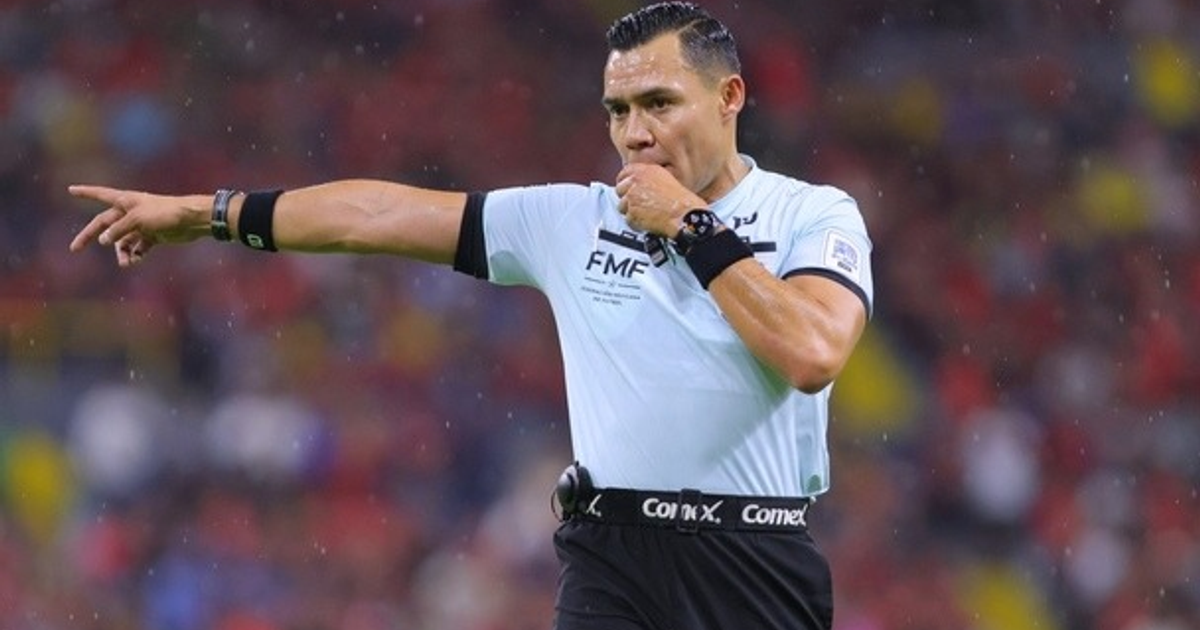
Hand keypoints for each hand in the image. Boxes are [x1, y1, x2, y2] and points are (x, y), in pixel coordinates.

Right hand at [68, 185, 211, 266]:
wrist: (191, 220)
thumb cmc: (164, 213)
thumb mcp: (137, 220)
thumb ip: (118, 230)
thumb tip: (103, 241)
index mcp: (125, 201)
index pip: (100, 194)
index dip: (85, 192)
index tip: (70, 190)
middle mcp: (130, 212)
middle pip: (105, 225)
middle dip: (90, 236)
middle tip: (74, 248)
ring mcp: (141, 224)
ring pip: (122, 241)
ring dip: (121, 253)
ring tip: (125, 264)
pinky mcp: (153, 235)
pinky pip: (138, 248)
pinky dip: (135, 255)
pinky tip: (135, 262)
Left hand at [614, 164, 705, 236]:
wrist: (684, 213)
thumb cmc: (679, 200)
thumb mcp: (664, 178)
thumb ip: (647, 178)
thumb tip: (635, 184)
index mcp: (644, 170)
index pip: (623, 174)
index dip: (625, 184)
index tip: (628, 190)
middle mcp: (636, 180)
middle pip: (619, 190)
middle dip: (627, 199)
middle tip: (640, 205)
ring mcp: (632, 195)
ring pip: (622, 206)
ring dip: (632, 212)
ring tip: (647, 214)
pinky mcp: (631, 211)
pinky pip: (628, 219)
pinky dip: (636, 223)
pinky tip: (648, 220)